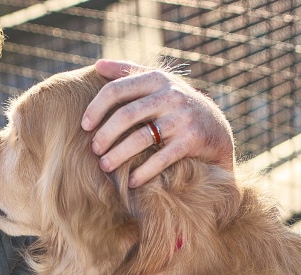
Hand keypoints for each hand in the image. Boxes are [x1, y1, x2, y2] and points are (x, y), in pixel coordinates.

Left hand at [83, 59, 234, 187]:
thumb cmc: (176, 106)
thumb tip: (98, 65)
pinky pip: (161, 159)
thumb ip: (129, 73)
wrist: (216, 130)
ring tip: (105, 166)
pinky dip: (143, 173)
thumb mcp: (158, 84)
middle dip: (105, 135)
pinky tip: (131, 182)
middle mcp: (170, 96)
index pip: (117, 89)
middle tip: (94, 150)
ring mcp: (182, 118)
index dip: (96, 108)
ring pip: (140, 138)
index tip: (84, 126)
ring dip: (118, 156)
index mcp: (156, 79)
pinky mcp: (191, 141)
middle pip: (126, 115)